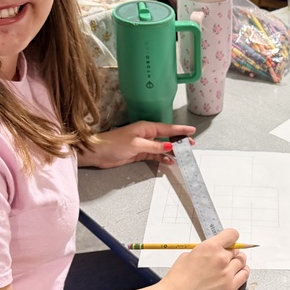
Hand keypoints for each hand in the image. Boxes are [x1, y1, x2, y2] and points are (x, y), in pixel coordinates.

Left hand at [79, 123, 195, 168]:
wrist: (98, 152)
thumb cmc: (114, 143)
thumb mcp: (136, 144)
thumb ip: (154, 146)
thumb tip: (169, 147)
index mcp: (146, 128)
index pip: (167, 129)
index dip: (180, 130)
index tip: (192, 131)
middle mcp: (146, 134)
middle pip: (166, 137)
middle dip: (179, 141)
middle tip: (191, 145)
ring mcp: (143, 144)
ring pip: (162, 147)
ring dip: (172, 151)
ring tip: (183, 156)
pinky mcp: (138, 153)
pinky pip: (154, 155)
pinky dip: (162, 158)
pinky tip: (169, 161)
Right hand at [161, 229, 249, 289]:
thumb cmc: (177, 279)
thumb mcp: (187, 256)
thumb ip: (204, 252)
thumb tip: (212, 253)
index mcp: (210, 247)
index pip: (232, 235)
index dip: (231, 238)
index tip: (229, 242)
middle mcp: (221, 258)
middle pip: (236, 250)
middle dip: (231, 253)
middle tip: (224, 258)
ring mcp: (227, 273)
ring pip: (242, 262)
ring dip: (237, 262)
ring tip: (230, 267)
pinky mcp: (230, 287)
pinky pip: (244, 275)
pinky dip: (242, 272)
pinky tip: (237, 273)